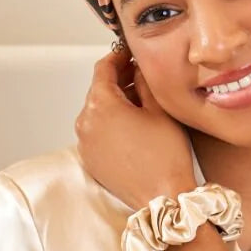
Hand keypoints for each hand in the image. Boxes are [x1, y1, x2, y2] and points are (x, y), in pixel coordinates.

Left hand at [75, 48, 195, 209]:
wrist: (162, 197)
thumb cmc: (166, 156)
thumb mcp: (160, 109)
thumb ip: (145, 82)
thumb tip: (138, 69)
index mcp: (100, 105)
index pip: (103, 69)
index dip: (118, 57)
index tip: (130, 53)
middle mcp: (85, 123)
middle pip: (98, 90)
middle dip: (119, 80)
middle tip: (141, 75)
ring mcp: (85, 143)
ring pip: (97, 112)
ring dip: (115, 103)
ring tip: (141, 102)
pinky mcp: (90, 160)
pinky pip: (97, 132)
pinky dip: (111, 124)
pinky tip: (133, 126)